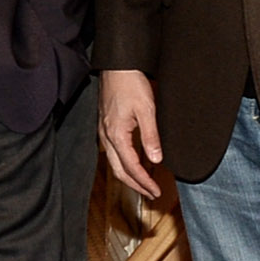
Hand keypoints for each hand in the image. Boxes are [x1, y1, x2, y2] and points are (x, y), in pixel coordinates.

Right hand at [98, 69, 165, 201]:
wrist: (117, 66)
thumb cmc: (130, 84)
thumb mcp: (147, 110)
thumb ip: (151, 137)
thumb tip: (156, 159)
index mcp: (116, 135)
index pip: (131, 167)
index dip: (144, 182)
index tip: (155, 191)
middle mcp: (106, 136)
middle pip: (119, 170)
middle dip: (135, 185)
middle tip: (151, 193)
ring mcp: (104, 132)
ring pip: (114, 163)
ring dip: (129, 176)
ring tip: (144, 184)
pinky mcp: (106, 127)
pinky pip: (113, 153)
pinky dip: (125, 164)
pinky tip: (135, 163)